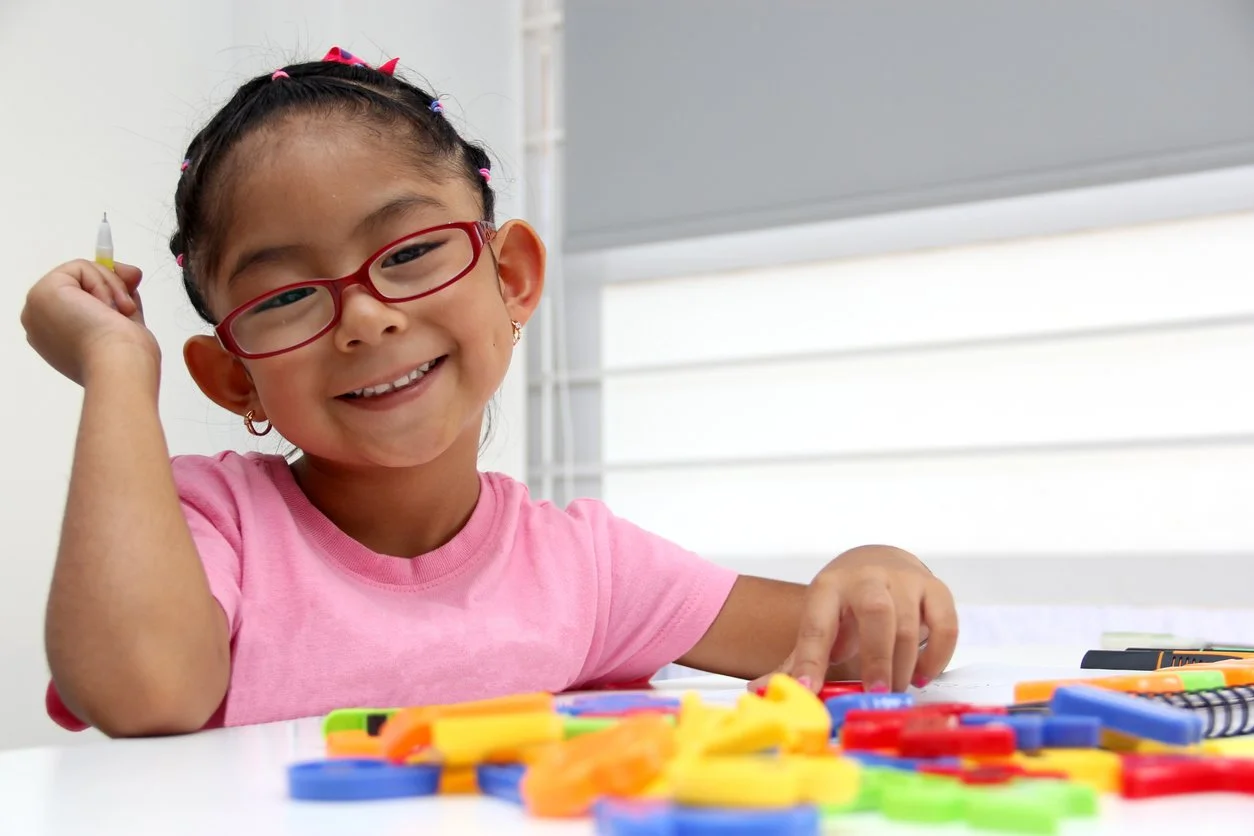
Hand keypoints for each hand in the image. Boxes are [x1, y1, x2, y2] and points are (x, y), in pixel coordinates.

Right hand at [22, 260, 158, 383]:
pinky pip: (81, 267)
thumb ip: (123, 295)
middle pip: (79, 284)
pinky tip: (106, 308)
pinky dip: (104, 283)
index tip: (128, 303)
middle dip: (112, 288)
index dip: (107, 295)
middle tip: (128, 308)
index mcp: (55, 337)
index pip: (80, 300)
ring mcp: (37, 307)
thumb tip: (131, 272)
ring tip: (119, 314)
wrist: (120, 366)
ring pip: (82, 273)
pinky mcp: (43, 292)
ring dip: (112, 289)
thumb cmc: (126, 358)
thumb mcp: (127, 321)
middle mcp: (41, 322)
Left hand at [752, 545, 957, 693]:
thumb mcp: (819, 623)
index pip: (817, 625)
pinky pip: (945, 624)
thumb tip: (758, 691)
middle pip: (876, 612)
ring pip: (910, 623)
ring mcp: (904, 579)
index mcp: (828, 588)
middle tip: (876, 694)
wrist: (879, 562)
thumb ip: (798, 659)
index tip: (808, 690)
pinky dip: (938, 655)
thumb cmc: (846, 605)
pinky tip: (922, 674)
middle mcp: (867, 577)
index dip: (811, 660)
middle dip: (877, 657)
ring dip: (904, 665)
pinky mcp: (935, 588)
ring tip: (895, 690)